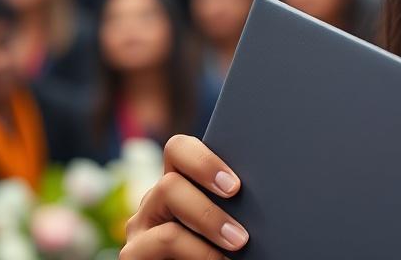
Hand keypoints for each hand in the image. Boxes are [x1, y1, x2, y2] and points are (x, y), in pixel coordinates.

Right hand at [121, 135, 248, 258]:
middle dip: (208, 208)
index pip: (179, 150)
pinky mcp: (132, 256)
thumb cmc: (224, 250)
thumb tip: (268, 191)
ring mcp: (140, 229)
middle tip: (241, 233)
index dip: (204, 161)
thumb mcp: (227, 223)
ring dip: (206, 226)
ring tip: (238, 245)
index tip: (235, 186)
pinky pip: (162, 242)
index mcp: (180, 183)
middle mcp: (155, 202)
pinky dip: (197, 253)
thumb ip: (234, 204)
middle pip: (170, 182)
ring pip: (163, 212)